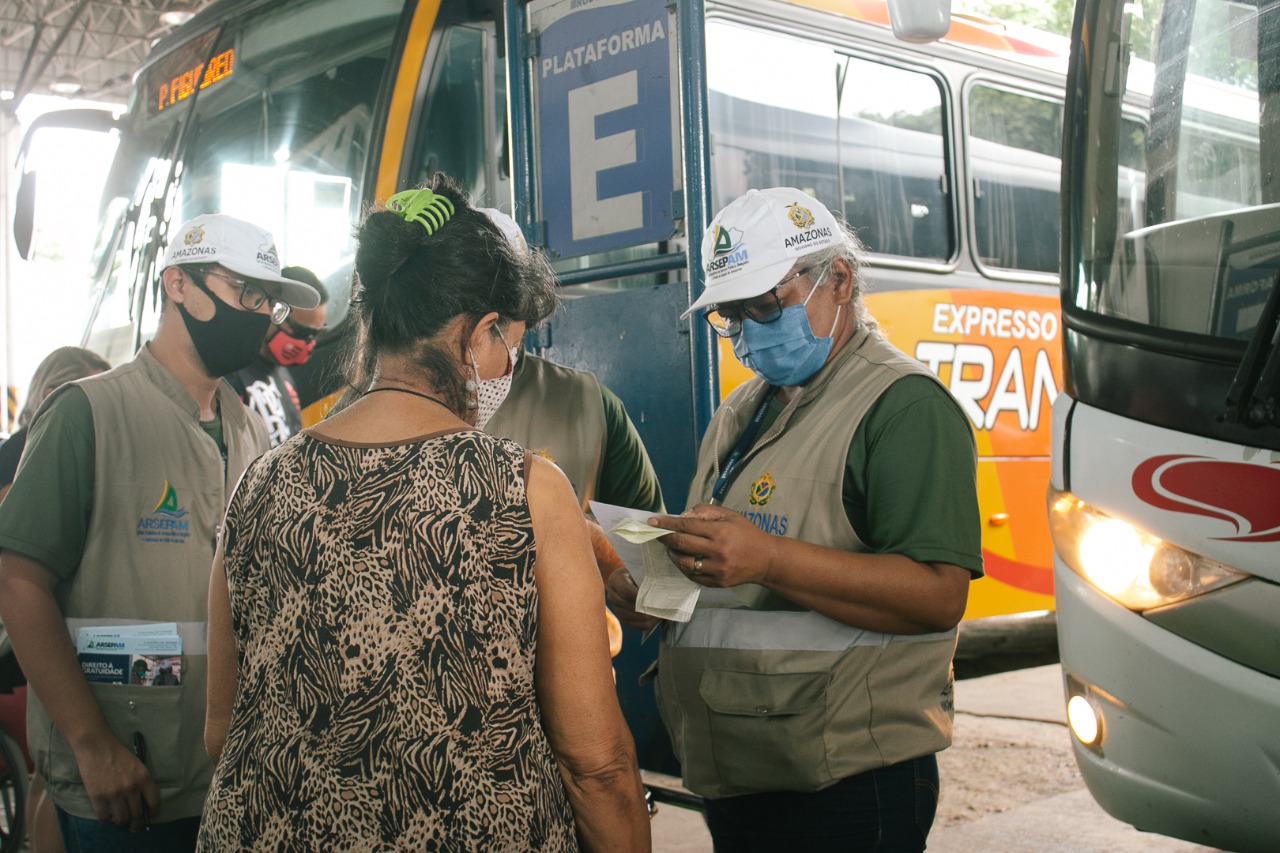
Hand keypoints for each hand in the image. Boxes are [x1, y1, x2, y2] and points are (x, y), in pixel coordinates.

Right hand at [74, 736, 159, 831]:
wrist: (96, 746)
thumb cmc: (118, 753)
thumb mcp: (137, 765)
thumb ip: (141, 782)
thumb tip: (143, 801)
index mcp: (144, 778)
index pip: (154, 801)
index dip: (154, 812)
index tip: (151, 817)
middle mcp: (131, 788)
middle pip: (137, 813)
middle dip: (137, 823)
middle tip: (135, 827)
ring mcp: (114, 793)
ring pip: (122, 818)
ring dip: (122, 823)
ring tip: (121, 822)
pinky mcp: (98, 797)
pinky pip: (104, 816)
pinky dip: (107, 820)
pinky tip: (108, 818)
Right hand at [605, 568, 657, 631]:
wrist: (634, 578)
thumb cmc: (640, 572)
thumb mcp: (641, 570)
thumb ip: (647, 578)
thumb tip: (660, 591)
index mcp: (615, 580)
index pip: (626, 591)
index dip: (640, 595)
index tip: (655, 596)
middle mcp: (612, 595)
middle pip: (630, 606)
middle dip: (648, 607)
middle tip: (663, 606)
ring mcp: (617, 609)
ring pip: (635, 617)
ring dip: (651, 616)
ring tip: (663, 611)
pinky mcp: (623, 619)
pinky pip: (637, 626)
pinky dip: (649, 623)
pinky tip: (658, 618)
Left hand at [649, 504, 778, 587]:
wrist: (766, 559)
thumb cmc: (746, 533)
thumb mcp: (729, 515)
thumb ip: (705, 512)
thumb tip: (681, 516)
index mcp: (721, 532)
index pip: (687, 526)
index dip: (667, 523)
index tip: (652, 521)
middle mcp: (718, 551)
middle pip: (682, 544)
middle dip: (664, 538)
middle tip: (654, 533)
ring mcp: (717, 570)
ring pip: (684, 563)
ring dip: (672, 554)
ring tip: (670, 547)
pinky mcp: (717, 583)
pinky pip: (692, 576)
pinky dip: (683, 567)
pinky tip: (682, 559)